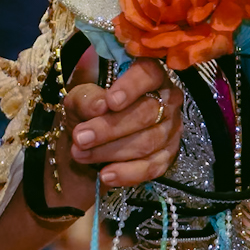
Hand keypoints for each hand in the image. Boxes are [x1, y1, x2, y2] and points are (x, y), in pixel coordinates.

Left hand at [63, 57, 181, 188]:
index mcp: (148, 76)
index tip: (110, 102)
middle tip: (80, 137)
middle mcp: (167, 99)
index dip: (131, 87)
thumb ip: (87, 98)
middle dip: (110, 128)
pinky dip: (127, 173)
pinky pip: (152, 167)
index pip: (148, 74)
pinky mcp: (167, 156)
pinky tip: (106, 175)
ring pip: (147, 142)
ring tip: (81, 154)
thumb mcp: (79, 100)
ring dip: (111, 151)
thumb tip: (101, 106)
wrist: (88, 144)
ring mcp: (171, 129)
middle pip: (146, 113)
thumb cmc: (87, 112)